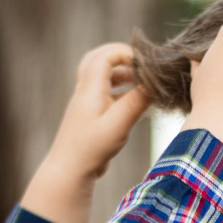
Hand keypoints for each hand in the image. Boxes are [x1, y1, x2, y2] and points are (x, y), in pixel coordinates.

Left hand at [22, 43, 152, 222]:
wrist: (69, 170)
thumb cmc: (91, 148)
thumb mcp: (119, 124)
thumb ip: (136, 101)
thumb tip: (153, 83)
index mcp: (90, 88)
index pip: (105, 56)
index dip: (125, 53)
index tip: (144, 64)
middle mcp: (85, 91)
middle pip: (98, 59)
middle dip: (120, 57)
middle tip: (140, 65)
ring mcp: (85, 102)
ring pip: (100, 75)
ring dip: (120, 73)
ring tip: (139, 82)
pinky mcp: (88, 114)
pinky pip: (102, 91)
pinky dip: (118, 89)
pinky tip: (132, 101)